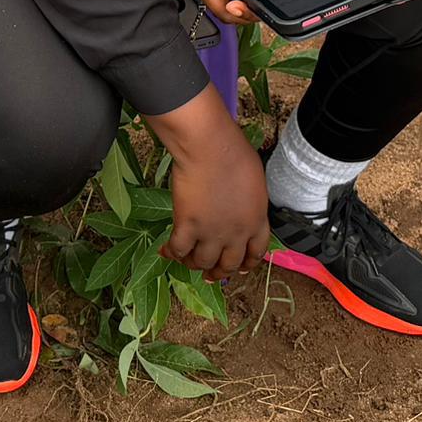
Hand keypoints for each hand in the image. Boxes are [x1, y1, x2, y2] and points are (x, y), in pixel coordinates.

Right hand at [162, 121, 266, 278]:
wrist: (210, 148)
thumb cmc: (234, 154)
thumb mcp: (255, 181)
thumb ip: (251, 201)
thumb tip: (243, 205)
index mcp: (256, 221)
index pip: (255, 253)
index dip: (247, 264)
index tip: (240, 268)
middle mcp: (236, 233)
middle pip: (228, 264)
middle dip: (219, 272)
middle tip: (210, 273)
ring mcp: (211, 232)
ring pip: (202, 262)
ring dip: (193, 264)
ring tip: (186, 259)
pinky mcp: (187, 226)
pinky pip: (178, 250)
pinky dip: (171, 254)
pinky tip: (165, 250)